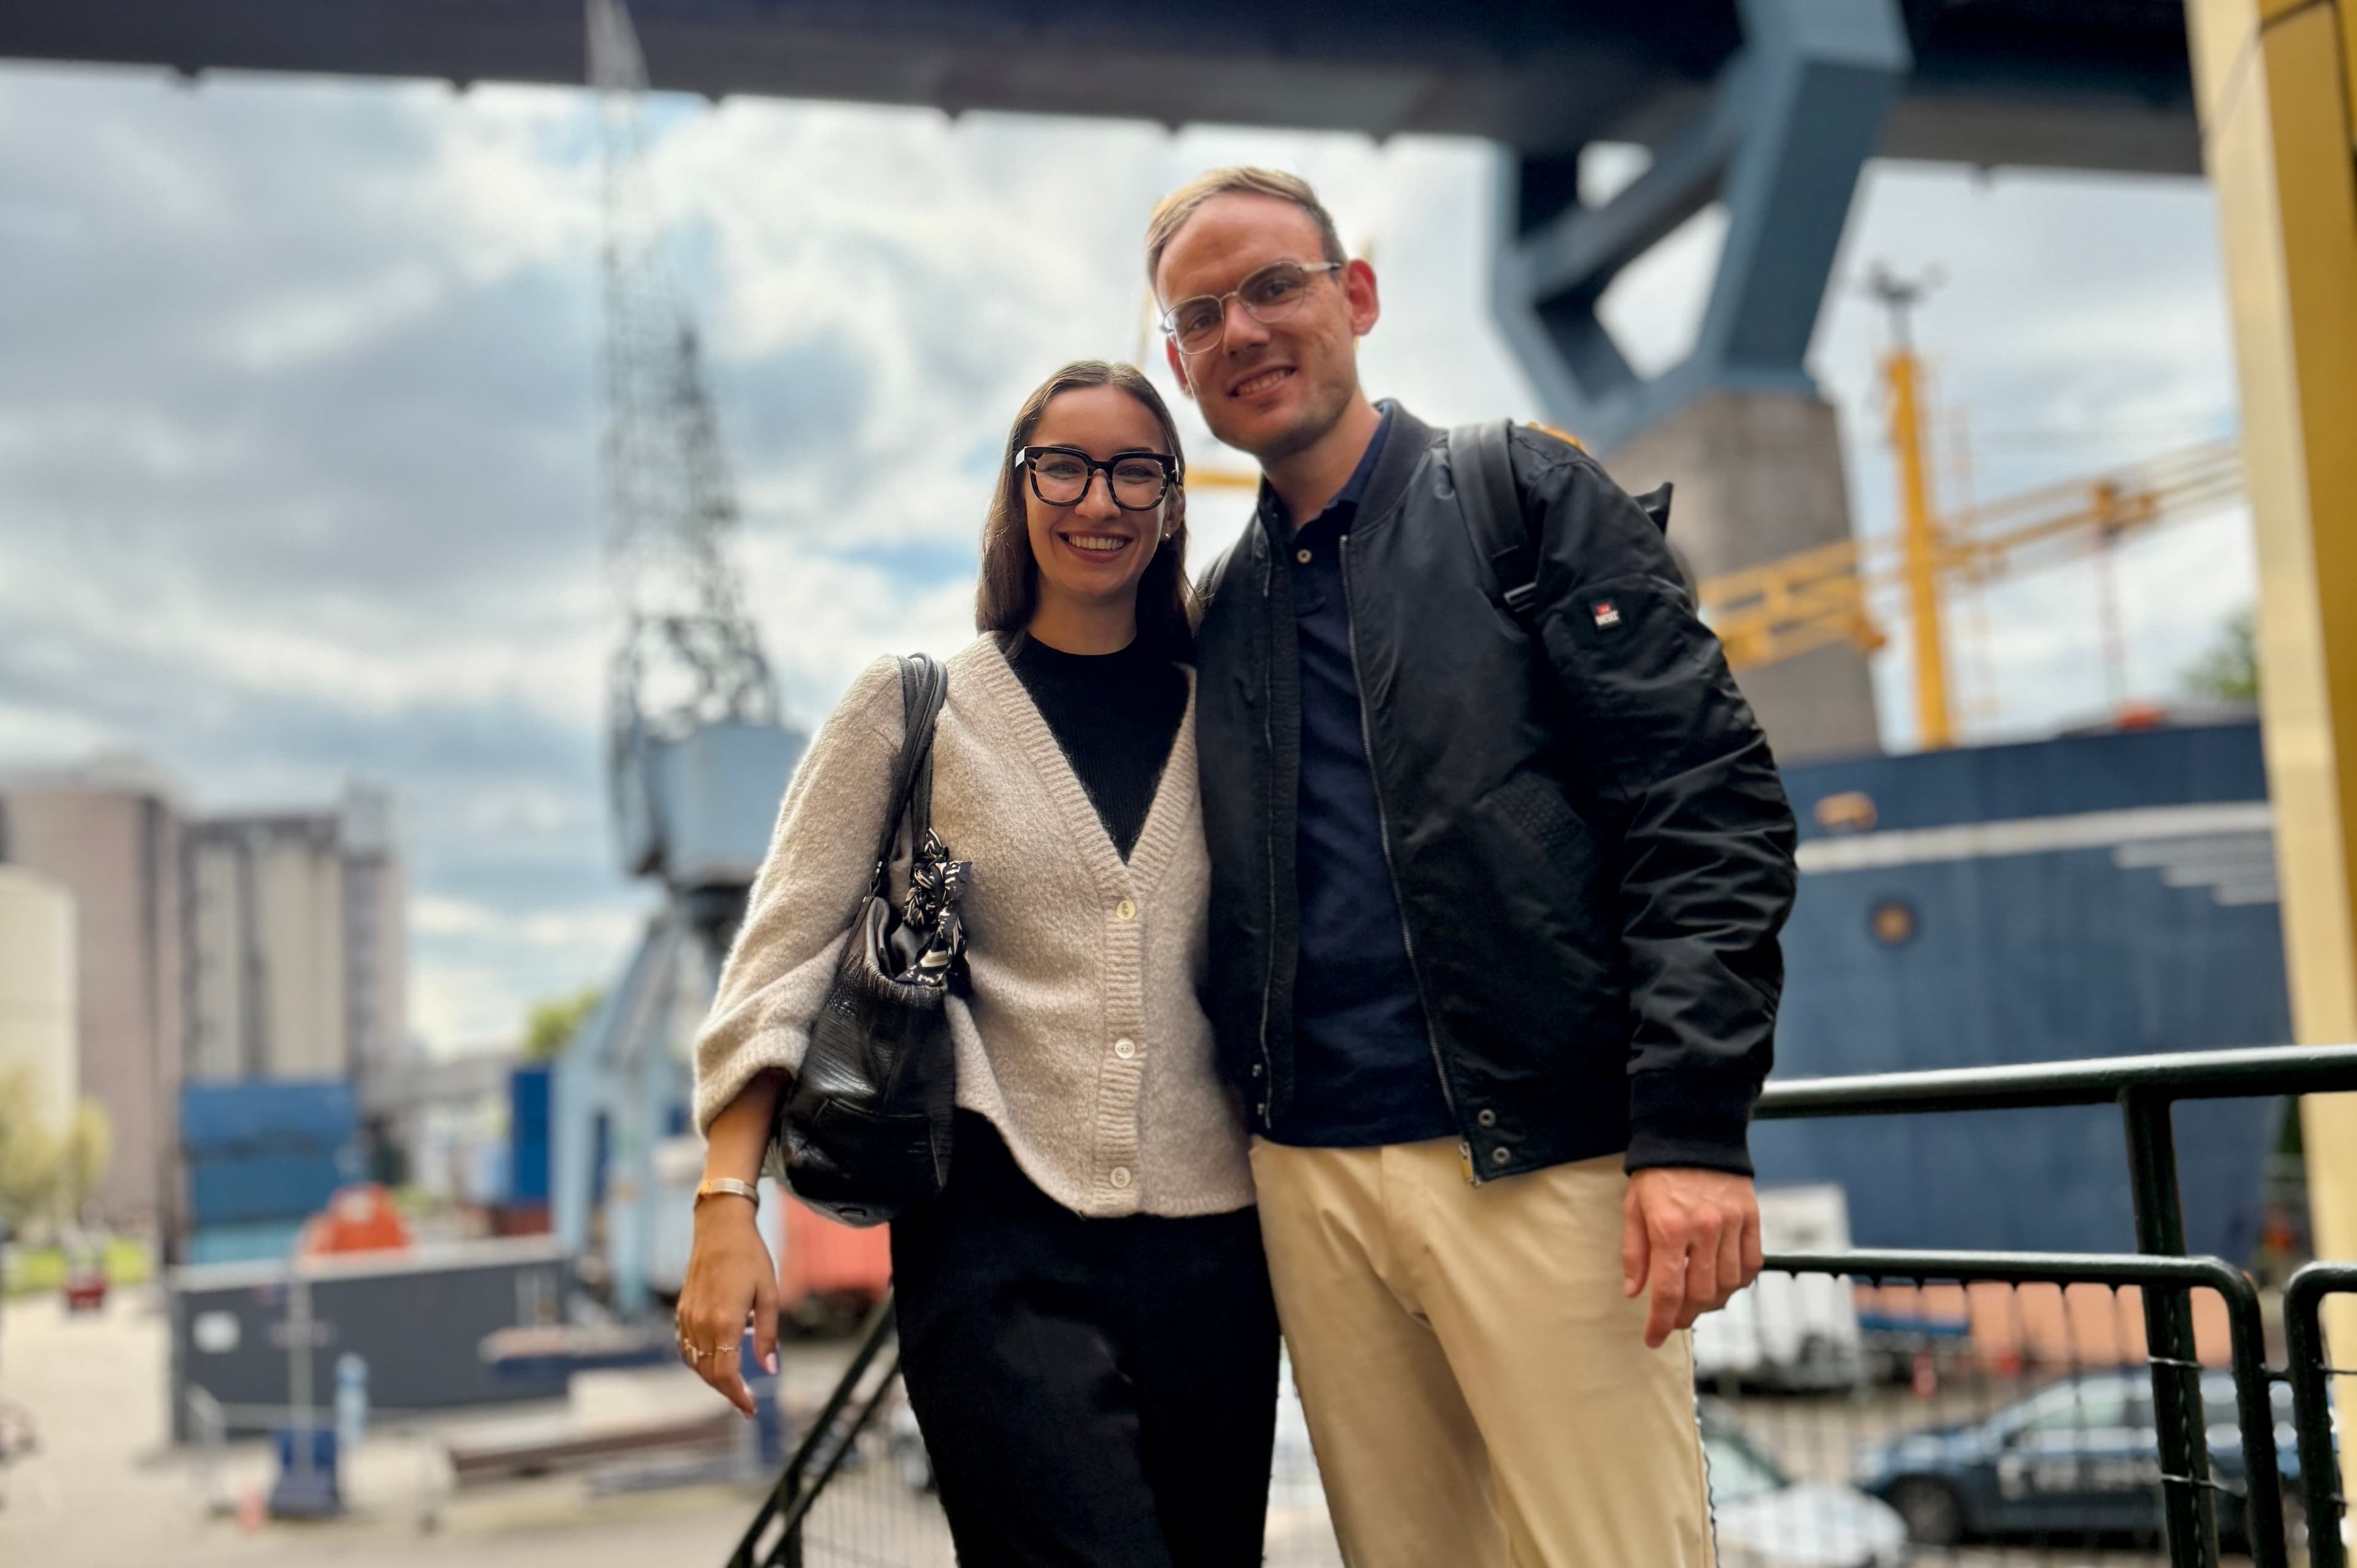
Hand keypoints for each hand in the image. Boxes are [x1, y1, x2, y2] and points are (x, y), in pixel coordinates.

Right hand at [675, 1195, 779, 1417]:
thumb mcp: (770, 1294)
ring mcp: (687, 1317)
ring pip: (695, 1363)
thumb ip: (768, 1335)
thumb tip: (770, 1370)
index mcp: (725, 1321)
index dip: (737, 1396)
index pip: (725, 1373)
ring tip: (734, 1385)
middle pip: (709, 1373)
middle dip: (727, 1391)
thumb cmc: (751, 1256)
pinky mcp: (682, 1310)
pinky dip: (699, 1361)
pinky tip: (714, 1360)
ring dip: (713, 1378)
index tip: (751, 1410)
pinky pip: (686, 1347)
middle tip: (747, 1403)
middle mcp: (701, 1323)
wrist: (720, 1227)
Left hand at [1621, 1167, 1762, 1349]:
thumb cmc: (1657, 1175)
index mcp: (1669, 1228)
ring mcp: (1732, 1223)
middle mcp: (1703, 1228)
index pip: (1668, 1291)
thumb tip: (1635, 1293)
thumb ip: (1634, 1254)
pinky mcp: (1752, 1217)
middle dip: (1685, 1316)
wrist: (1692, 1134)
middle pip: (1701, 1294)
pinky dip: (1738, 1282)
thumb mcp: (1633, 1210)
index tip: (1653, 1338)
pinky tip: (1722, 1282)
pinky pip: (1751, 1265)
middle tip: (1673, 1319)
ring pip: (1729, 1285)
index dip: (1660, 1322)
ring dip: (1712, 1302)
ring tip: (1696, 1301)